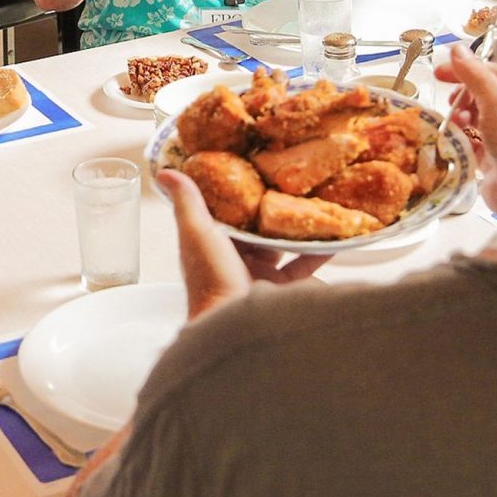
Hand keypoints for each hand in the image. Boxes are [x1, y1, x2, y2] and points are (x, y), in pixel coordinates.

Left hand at [161, 169, 328, 318]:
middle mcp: (231, 260)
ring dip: (293, 229)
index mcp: (208, 244)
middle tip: (289, 182)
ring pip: (278, 247)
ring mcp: (256, 276)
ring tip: (311, 203)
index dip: (234, 193)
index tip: (251, 168)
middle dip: (269, 210)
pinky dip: (316, 253)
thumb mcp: (197, 232)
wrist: (233, 327)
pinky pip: (301, 267)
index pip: (221, 213)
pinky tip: (333, 237)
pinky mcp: (279, 290)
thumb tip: (164, 172)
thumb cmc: (211, 279)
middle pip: (253, 229)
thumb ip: (187, 201)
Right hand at [433, 43, 496, 171]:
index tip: (441, 71)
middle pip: (479, 94)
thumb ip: (474, 75)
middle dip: (460, 94)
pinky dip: (459, 139)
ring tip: (456, 122)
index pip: (489, 72)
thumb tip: (456, 49)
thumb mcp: (494, 101)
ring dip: (459, 116)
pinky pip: (468, 142)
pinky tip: (456, 140)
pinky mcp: (490, 158)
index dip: (465, 68)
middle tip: (448, 99)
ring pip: (472, 117)